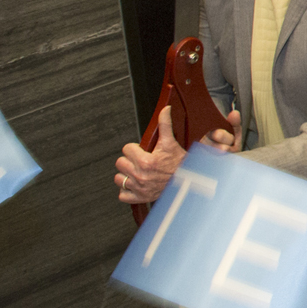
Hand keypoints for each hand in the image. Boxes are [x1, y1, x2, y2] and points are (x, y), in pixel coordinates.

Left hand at [113, 102, 236, 203]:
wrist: (188, 182)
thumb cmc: (180, 164)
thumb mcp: (171, 143)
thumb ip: (165, 125)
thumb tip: (165, 109)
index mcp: (146, 161)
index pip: (126, 149)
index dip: (134, 148)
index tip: (142, 151)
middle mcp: (140, 175)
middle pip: (120, 163)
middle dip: (129, 160)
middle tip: (140, 160)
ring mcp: (138, 188)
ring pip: (118, 179)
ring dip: (126, 175)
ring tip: (137, 172)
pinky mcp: (139, 198)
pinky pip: (122, 195)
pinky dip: (127, 191)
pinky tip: (136, 184)